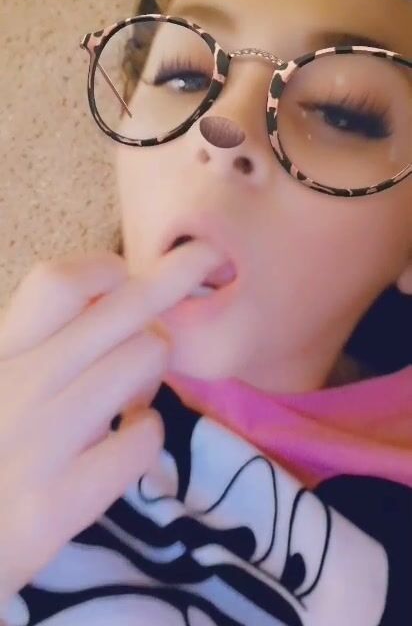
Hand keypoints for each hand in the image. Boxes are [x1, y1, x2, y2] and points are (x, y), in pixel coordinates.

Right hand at [0, 242, 220, 602]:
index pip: (58, 282)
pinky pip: (144, 438)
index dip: (104, 269)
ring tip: (133, 391)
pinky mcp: (59, 501)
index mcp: (1, 353)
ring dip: (153, 370)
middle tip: (204, 259)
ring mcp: (40, 444)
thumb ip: (38, 343)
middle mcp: (19, 387)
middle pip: (121, 309)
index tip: (126, 278)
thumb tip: (106, 295)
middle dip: (176, 276)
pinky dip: (146, 432)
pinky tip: (126, 438)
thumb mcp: (1, 379)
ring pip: (144, 358)